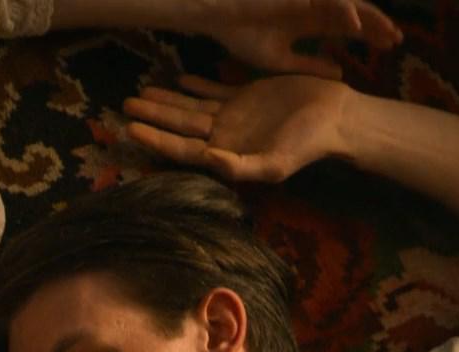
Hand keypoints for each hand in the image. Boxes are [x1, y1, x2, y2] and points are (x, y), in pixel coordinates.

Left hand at [123, 74, 356, 182]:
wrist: (335, 118)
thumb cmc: (307, 144)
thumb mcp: (275, 163)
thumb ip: (241, 167)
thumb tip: (209, 160)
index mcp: (226, 155)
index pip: (182, 149)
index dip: (156, 139)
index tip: (130, 128)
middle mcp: (224, 137)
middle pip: (179, 127)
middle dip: (152, 117)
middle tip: (123, 104)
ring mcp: (233, 116)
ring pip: (190, 108)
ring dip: (166, 100)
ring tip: (139, 92)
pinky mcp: (245, 97)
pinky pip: (212, 91)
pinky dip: (194, 85)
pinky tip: (177, 78)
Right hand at [196, 0, 401, 78]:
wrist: (217, 18)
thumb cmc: (242, 36)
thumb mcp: (282, 60)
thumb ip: (310, 66)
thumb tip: (340, 74)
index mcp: (311, 21)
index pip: (348, 27)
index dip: (370, 35)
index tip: (389, 47)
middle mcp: (314, 7)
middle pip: (355, 15)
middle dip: (377, 27)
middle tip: (397, 41)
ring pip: (348, 6)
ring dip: (369, 20)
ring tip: (388, 35)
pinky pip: (327, 1)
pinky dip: (343, 11)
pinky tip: (356, 28)